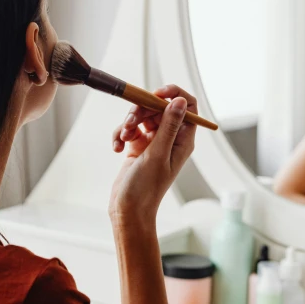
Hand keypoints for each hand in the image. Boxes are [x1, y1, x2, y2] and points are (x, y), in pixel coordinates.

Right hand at [108, 85, 196, 225]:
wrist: (128, 209)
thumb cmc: (146, 188)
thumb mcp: (157, 154)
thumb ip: (168, 126)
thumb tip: (180, 102)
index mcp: (183, 140)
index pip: (187, 106)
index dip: (173, 95)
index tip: (155, 94)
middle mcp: (170, 138)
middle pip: (159, 107)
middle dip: (141, 110)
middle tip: (130, 122)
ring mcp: (153, 141)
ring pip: (142, 116)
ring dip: (128, 122)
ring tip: (122, 138)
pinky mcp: (137, 145)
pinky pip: (129, 128)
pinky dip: (120, 134)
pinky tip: (117, 148)